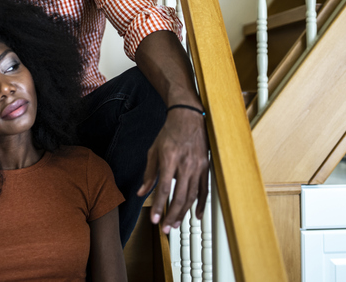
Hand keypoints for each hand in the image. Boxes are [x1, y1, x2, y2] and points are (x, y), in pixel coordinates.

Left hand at [137, 108, 208, 232]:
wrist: (188, 118)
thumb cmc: (169, 133)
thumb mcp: (153, 151)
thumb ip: (148, 174)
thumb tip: (141, 192)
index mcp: (170, 159)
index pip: (164, 188)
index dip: (158, 206)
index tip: (154, 220)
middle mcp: (185, 165)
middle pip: (179, 197)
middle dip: (171, 215)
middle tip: (164, 228)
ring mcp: (197, 167)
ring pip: (192, 196)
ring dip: (184, 213)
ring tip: (175, 223)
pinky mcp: (205, 168)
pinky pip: (204, 190)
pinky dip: (201, 204)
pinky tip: (196, 215)